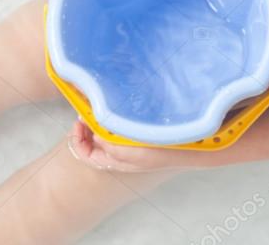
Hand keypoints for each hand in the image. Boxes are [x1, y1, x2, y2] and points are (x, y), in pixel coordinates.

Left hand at [66, 119, 200, 173]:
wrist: (190, 146)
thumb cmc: (163, 151)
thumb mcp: (135, 152)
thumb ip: (112, 147)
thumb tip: (94, 135)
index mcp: (117, 160)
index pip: (88, 155)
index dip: (79, 140)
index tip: (79, 122)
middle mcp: (120, 155)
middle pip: (93, 144)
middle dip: (86, 128)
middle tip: (85, 111)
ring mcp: (129, 145)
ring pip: (104, 136)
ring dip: (97, 122)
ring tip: (96, 107)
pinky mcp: (138, 135)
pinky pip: (117, 129)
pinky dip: (111, 119)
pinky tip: (114, 107)